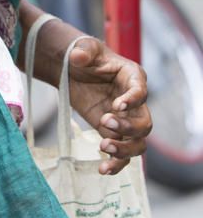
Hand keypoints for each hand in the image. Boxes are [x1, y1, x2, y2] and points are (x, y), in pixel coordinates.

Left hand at [64, 36, 150, 174]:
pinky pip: (123, 154)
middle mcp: (134, 102)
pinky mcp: (113, 133)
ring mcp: (125, 120)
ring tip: (103, 147)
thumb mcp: (84, 48)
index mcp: (133, 78)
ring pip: (138, 143)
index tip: (117, 106)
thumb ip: (83, 50)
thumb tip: (78, 57)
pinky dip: (116, 164)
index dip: (133, 100)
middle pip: (144, 123)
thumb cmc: (84, 55)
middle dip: (128, 128)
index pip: (141, 92)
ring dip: (125, 150)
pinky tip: (102, 169)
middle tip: (104, 122)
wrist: (73, 70)